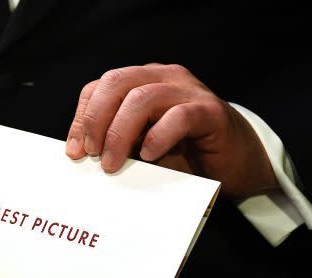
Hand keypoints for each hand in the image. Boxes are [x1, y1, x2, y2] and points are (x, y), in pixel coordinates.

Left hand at [65, 63, 278, 197]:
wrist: (236, 165)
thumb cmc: (186, 156)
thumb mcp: (141, 149)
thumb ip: (118, 145)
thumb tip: (82, 157)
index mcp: (142, 82)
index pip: (101, 87)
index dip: (82, 117)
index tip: (74, 152)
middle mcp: (163, 79)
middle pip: (116, 83)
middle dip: (96, 120)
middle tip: (92, 155)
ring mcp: (188, 91)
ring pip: (142, 97)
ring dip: (120, 133)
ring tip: (113, 163)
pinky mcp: (210, 112)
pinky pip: (178, 117)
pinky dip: (158, 137)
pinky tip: (149, 156)